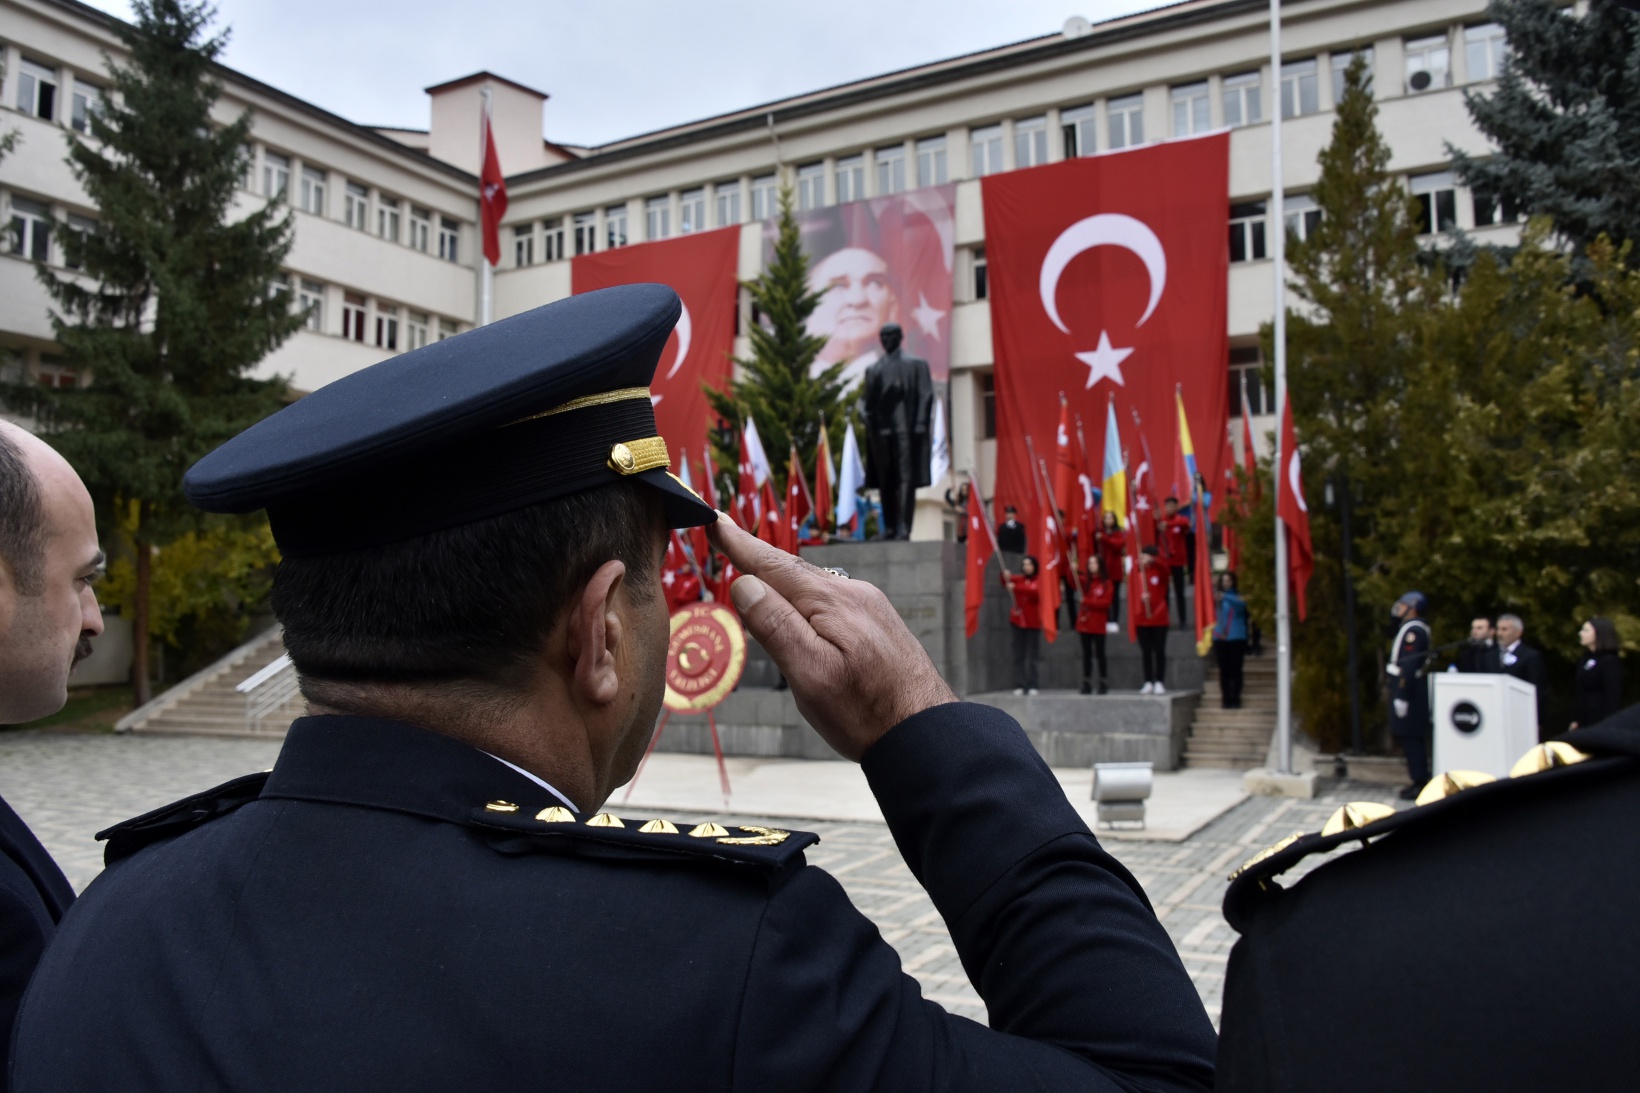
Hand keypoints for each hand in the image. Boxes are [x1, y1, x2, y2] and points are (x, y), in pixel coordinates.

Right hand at [706, 513, 955, 760]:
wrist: (925, 734)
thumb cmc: (865, 711)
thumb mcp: (810, 674)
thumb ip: (776, 626)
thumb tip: (746, 583)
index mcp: (832, 602)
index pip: (774, 565)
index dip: (740, 544)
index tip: (715, 522)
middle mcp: (853, 594)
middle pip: (792, 572)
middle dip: (758, 558)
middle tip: (726, 539)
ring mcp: (869, 608)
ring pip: (812, 587)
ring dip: (781, 580)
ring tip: (754, 571)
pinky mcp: (877, 625)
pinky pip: (831, 601)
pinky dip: (805, 599)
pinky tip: (800, 611)